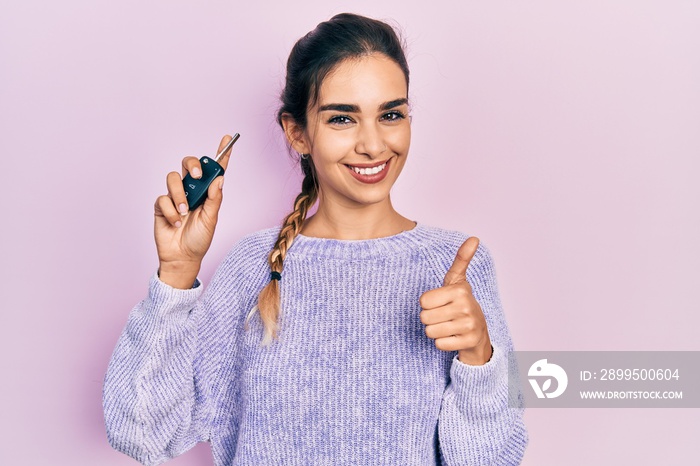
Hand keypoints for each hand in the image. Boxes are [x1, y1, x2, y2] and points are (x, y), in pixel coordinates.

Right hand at [153, 135, 234, 287]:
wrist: (182, 257)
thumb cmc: (199, 239)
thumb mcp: (211, 220)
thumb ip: (215, 199)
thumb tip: (220, 179)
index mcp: (207, 192)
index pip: (215, 170)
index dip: (222, 153)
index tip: (228, 138)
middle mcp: (191, 190)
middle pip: (188, 165)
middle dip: (192, 165)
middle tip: (196, 175)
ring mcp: (175, 196)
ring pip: (172, 178)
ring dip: (179, 194)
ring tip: (184, 211)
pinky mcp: (161, 205)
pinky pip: (163, 198)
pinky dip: (170, 211)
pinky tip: (175, 222)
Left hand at [419, 237, 492, 364]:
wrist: (478, 332)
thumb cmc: (461, 304)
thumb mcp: (458, 281)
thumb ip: (462, 260)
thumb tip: (474, 238)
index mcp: (460, 290)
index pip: (423, 301)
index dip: (428, 304)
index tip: (442, 303)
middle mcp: (467, 307)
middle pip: (424, 317)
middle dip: (430, 319)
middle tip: (445, 316)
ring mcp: (469, 326)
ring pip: (430, 332)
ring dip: (436, 331)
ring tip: (448, 326)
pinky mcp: (468, 342)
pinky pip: (439, 344)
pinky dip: (443, 343)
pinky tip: (454, 337)